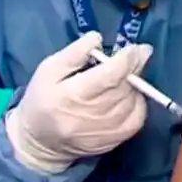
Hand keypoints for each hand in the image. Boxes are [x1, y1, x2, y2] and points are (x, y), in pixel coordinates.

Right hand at [5, 32, 151, 173]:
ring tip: (129, 74)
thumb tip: (98, 39)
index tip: (134, 48)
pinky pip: (137, 119)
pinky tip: (129, 95)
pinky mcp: (114, 141)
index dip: (126, 60)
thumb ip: (74, 53)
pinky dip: (138, 103)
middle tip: (141, 52)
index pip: (108, 77)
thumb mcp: (49, 70)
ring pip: (132, 102)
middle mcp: (90, 116)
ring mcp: (104, 132)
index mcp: (70, 96)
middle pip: (123, 88)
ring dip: (136, 84)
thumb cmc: (43, 99)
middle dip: (135, 66)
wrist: (40, 143)